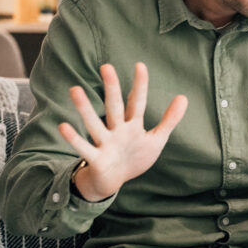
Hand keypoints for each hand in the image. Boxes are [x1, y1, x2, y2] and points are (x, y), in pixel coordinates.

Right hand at [58, 62, 187, 201]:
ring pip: (94, 124)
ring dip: (85, 109)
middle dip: (112, 88)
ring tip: (75, 89)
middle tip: (106, 66)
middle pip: (114, 107)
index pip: (136, 102)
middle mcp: (116, 130)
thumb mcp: (155, 139)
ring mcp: (104, 143)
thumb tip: (183, 96)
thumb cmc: (134, 157)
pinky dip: (74, 139)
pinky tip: (63, 126)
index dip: (140, 86)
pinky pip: (83, 148)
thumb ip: (169, 119)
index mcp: (132, 125)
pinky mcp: (96, 159)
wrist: (113, 182)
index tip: (140, 65)